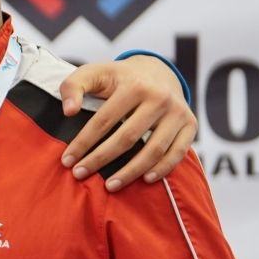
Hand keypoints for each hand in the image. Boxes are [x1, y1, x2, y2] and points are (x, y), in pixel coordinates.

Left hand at [59, 56, 196, 189]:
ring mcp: (178, 112)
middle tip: (80, 174)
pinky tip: (145, 179)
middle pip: (127, 137)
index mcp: (134, 85)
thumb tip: (68, 112)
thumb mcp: (93, 73)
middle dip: (101, 159)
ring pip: (154, 149)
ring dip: (131, 171)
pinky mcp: (191, 124)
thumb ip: (73, 86)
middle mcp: (159, 98)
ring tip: (110, 185)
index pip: (104, 120)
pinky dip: (163, 168)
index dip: (83, 142)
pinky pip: (178, 152)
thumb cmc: (118, 78)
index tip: (67, 160)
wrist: (157, 72)